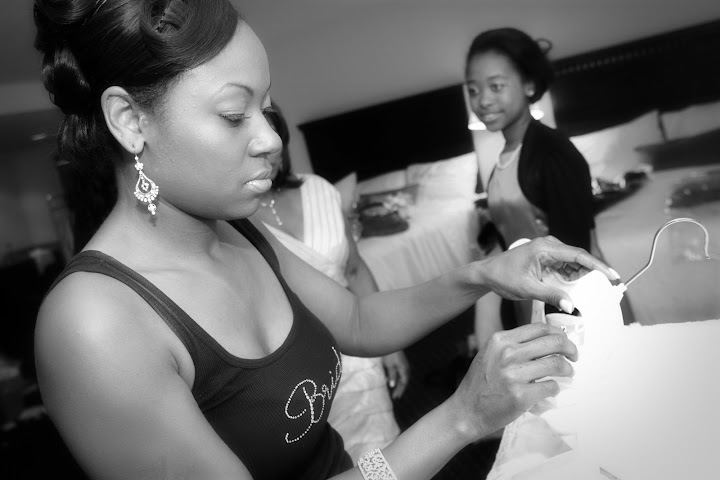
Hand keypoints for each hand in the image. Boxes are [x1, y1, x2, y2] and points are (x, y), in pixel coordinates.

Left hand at [382, 351, 410, 398]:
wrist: (391, 342)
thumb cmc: (390, 354)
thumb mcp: (390, 366)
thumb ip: (392, 375)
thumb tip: (393, 385)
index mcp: (404, 370)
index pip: (403, 383)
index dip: (400, 391)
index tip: (395, 397)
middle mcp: (405, 368)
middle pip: (403, 381)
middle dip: (399, 389)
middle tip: (395, 396)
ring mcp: (403, 365)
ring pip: (401, 377)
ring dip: (398, 384)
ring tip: (393, 390)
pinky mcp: (399, 362)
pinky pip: (399, 373)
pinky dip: (395, 378)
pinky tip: (389, 379)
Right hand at [451, 323, 577, 439]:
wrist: (467, 410)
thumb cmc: (480, 383)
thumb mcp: (491, 353)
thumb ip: (513, 344)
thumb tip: (546, 339)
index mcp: (500, 340)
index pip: (540, 328)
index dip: (559, 333)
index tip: (565, 340)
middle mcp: (507, 354)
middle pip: (553, 342)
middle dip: (570, 348)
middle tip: (573, 355)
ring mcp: (514, 375)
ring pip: (557, 364)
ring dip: (567, 369)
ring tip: (567, 373)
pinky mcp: (521, 396)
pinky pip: (551, 387)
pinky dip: (555, 388)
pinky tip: (551, 389)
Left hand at [477, 236, 618, 313]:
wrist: (488, 274)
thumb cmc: (503, 276)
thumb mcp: (527, 288)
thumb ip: (550, 295)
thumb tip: (571, 305)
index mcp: (545, 248)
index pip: (578, 255)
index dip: (598, 266)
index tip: (613, 276)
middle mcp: (549, 246)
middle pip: (579, 259)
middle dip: (594, 273)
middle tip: (609, 289)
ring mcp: (549, 252)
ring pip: (574, 264)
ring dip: (584, 277)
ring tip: (597, 292)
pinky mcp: (548, 260)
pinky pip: (566, 268)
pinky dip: (574, 279)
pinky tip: (581, 291)